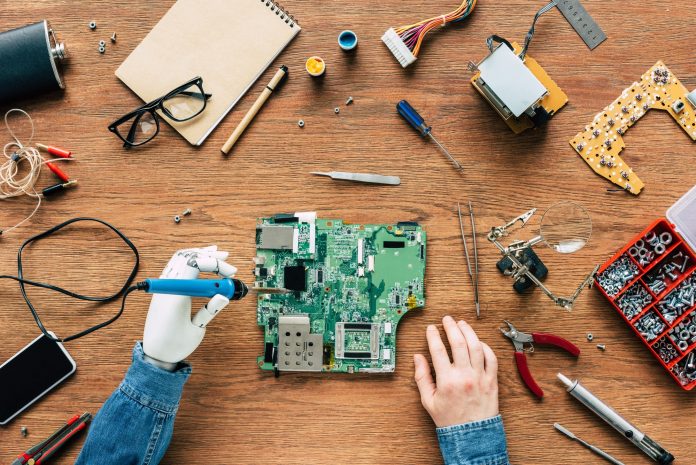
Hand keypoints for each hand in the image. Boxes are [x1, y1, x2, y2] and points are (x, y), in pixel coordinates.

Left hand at [142, 246, 237, 367]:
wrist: (154, 355)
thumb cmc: (174, 346)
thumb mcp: (197, 330)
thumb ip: (210, 310)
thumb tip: (224, 296)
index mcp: (175, 296)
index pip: (195, 264)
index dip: (215, 264)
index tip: (230, 273)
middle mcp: (166, 288)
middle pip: (186, 257)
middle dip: (208, 255)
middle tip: (226, 258)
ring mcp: (162, 288)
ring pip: (178, 259)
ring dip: (197, 254)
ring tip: (215, 253)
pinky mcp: (162, 291)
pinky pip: (173, 267)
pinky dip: (187, 261)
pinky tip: (198, 261)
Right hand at [414, 316, 498, 427]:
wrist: (471, 434)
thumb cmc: (449, 419)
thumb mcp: (428, 400)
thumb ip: (421, 377)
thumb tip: (418, 358)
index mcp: (447, 381)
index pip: (438, 350)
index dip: (433, 336)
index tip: (431, 328)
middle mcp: (464, 376)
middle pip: (459, 343)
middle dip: (451, 327)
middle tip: (447, 320)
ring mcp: (480, 377)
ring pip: (476, 346)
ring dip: (469, 331)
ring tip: (462, 324)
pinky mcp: (492, 380)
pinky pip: (491, 358)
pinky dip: (485, 347)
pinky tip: (478, 341)